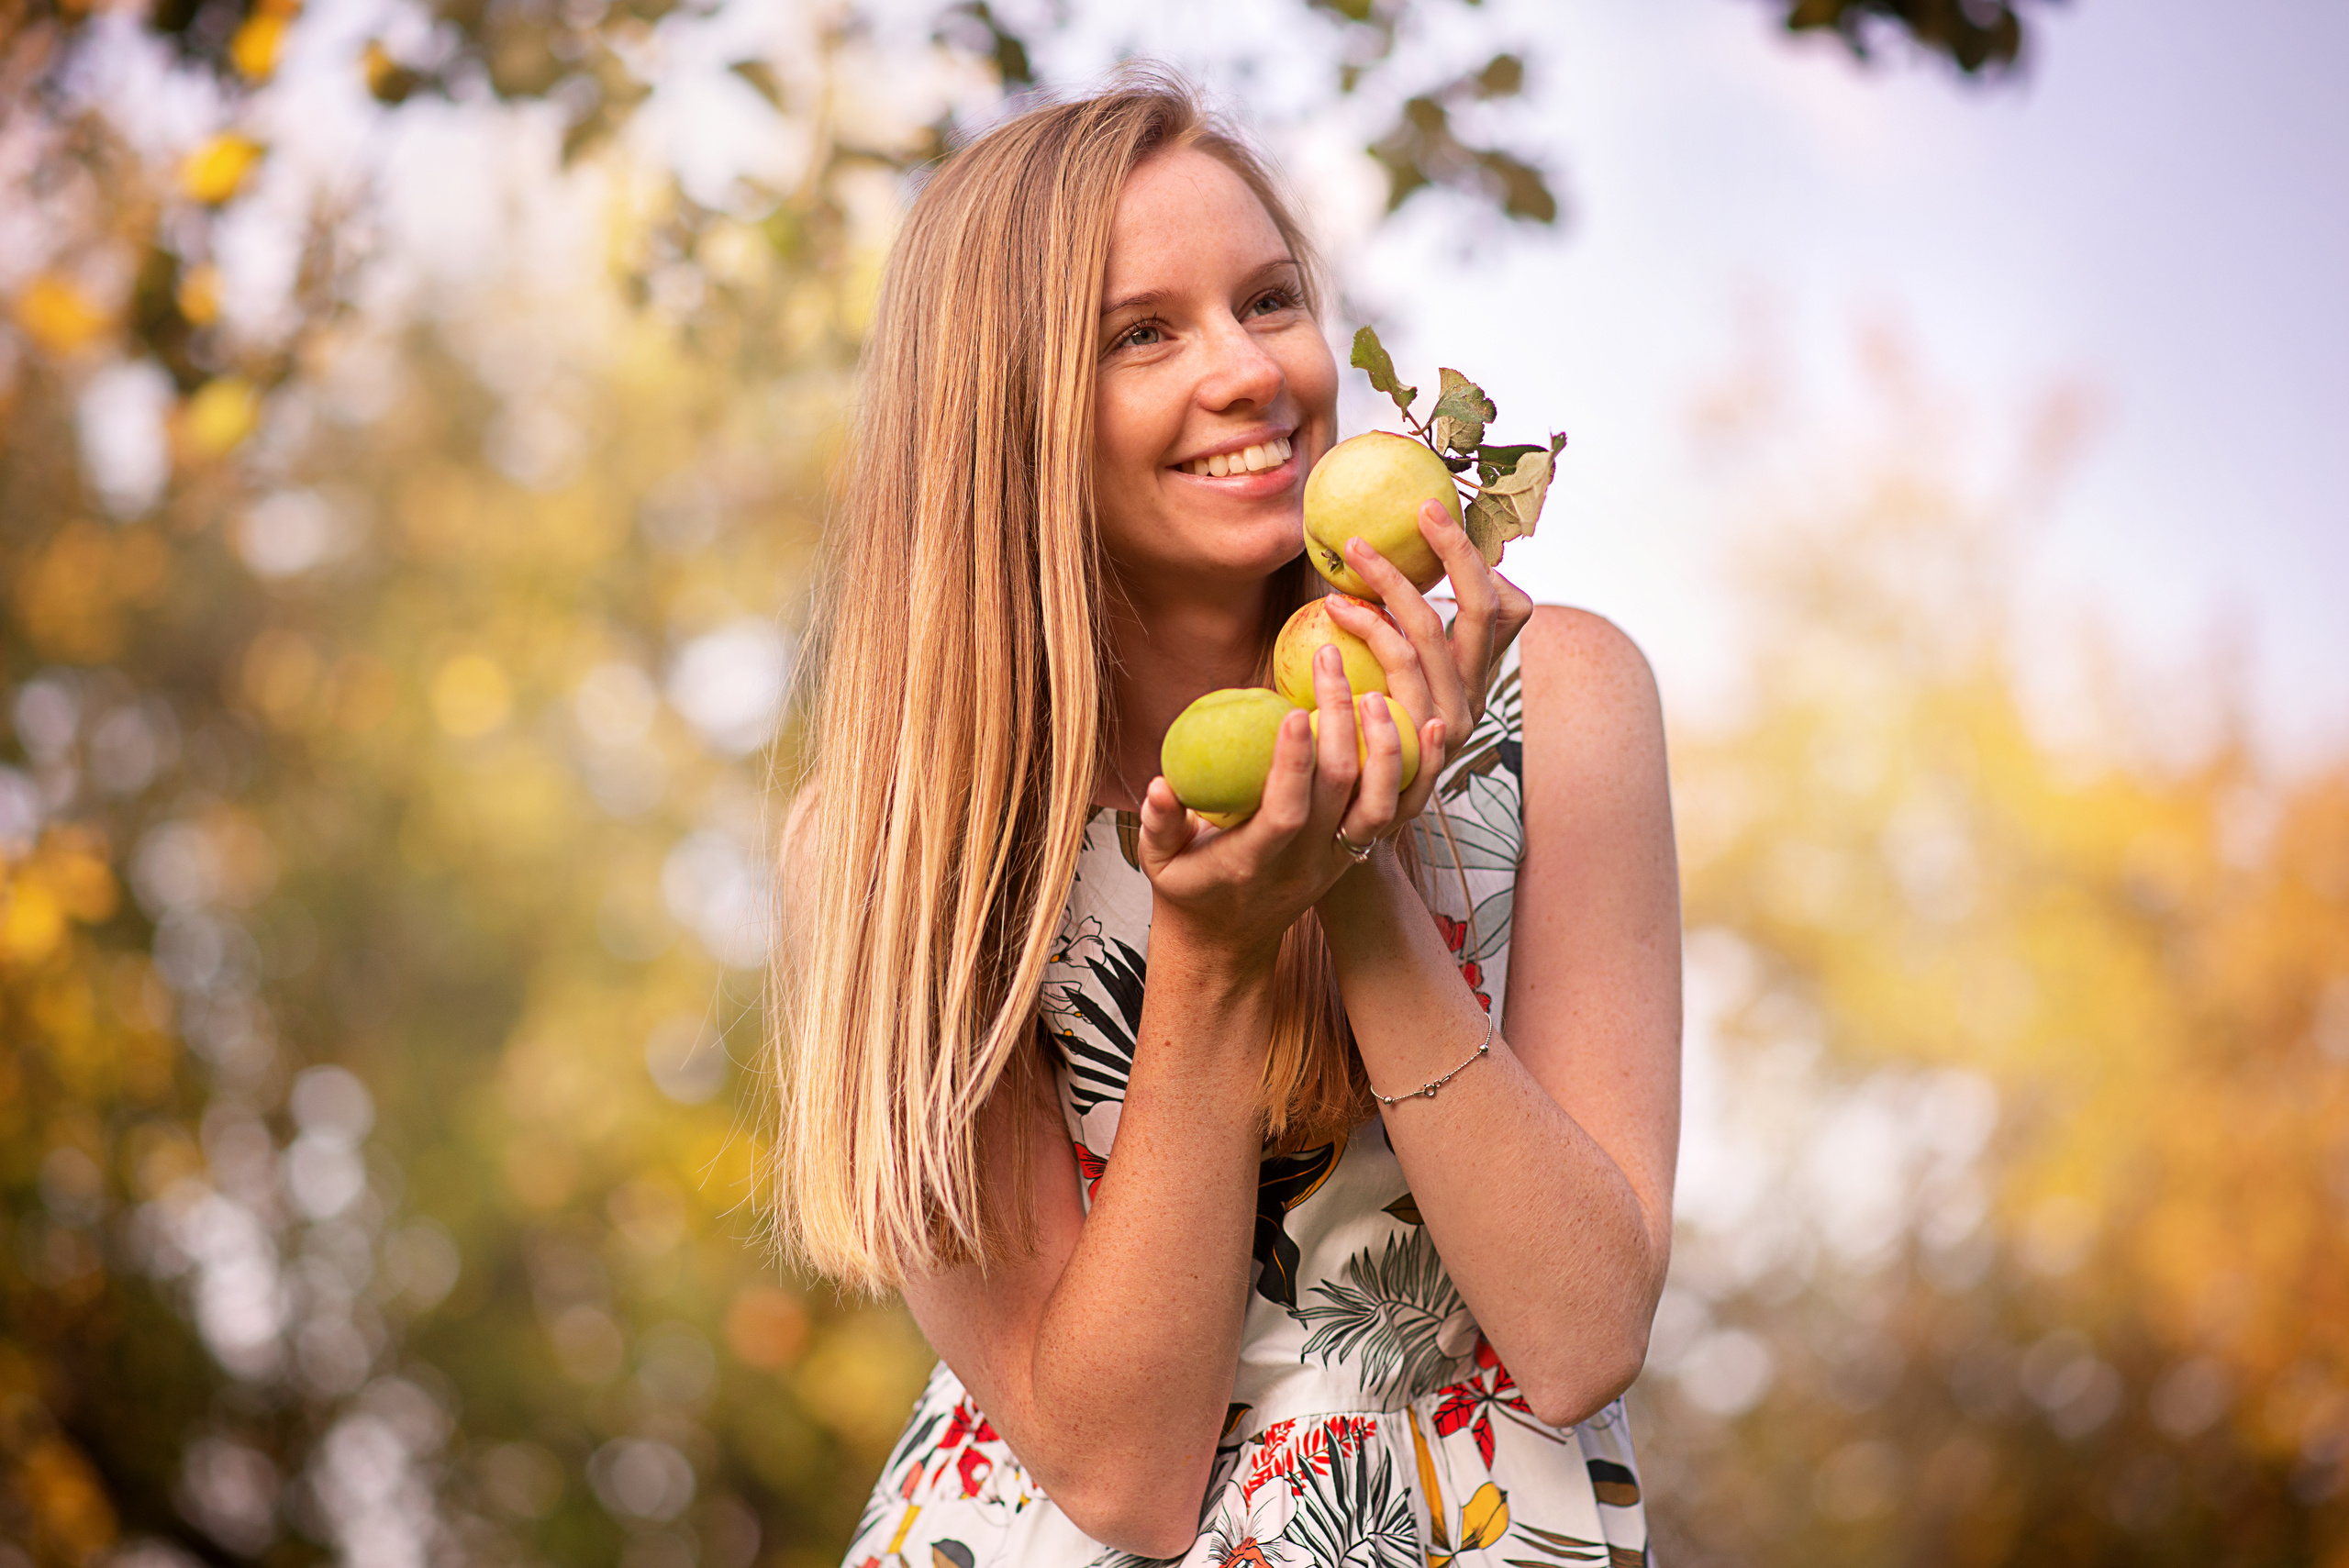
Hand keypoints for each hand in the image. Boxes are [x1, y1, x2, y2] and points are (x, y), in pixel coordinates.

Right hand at [1135, 642, 1444, 967]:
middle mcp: (1308, 861)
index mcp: (1255, 862)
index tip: (1293, 711)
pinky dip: (1421, 770)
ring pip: (1383, 803)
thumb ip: (1158, 823)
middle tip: (1329, 660)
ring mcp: (1340, 856)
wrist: (1232, 939)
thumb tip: (1158, 784)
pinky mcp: (1359, 848)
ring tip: (1375, 689)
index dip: (1294, 766)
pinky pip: (1401, 810)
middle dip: (1339, 721)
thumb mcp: (1160, 864)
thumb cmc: (1190, 887)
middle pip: (1340, 790)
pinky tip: (1429, 726)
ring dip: (1385, 743)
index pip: (1286, 812)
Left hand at [1321, 497, 1535, 773]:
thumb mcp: (1390, 682)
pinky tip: (1340, 612)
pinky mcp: (1417, 752)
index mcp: (1477, 678)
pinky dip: (1373, 638)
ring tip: (1340, 573)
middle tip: (1406, 515)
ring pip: (1424, 639)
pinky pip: (1397, 680)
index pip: (1504, 607)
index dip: (1472, 556)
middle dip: (1446, 553)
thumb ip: (1399, 632)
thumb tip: (1391, 562)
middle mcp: (1472, 700)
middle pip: (1476, 610)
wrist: (1344, 819)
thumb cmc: (1360, 736)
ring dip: (1383, 592)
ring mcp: (1449, 729)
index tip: (1430, 508)